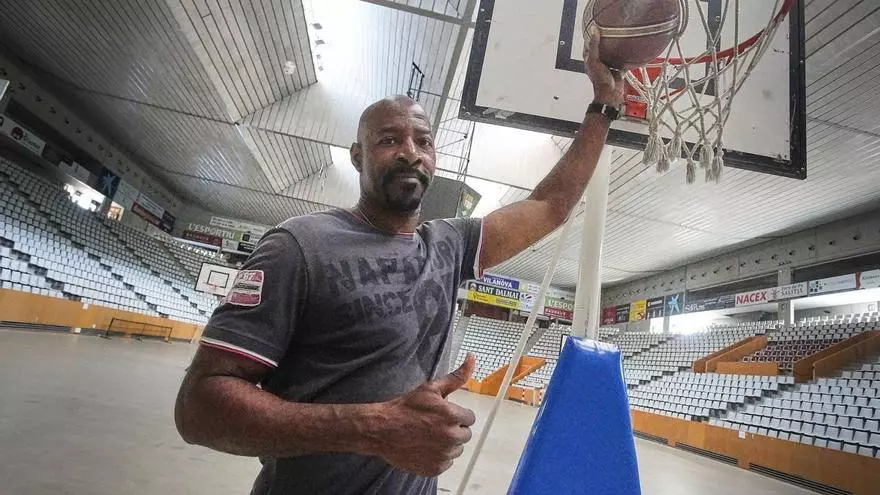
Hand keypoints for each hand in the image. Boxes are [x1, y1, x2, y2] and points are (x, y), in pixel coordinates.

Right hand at [367, 354, 476, 476]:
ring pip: (456, 449)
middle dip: (454, 429)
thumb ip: (456, 377)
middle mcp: (451, 437)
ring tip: (428, 436)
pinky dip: (438, 457)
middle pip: (465, 435)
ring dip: (447, 444)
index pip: (469, 418)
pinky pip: (446, 462)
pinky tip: (424, 447)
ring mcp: (443, 455)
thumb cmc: (405, 408)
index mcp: (453, 416)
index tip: (443, 414)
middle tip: (434, 424)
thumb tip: (472, 359)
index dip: (456, 415)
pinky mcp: (435, 468)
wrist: (382, 429)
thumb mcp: (431, 388)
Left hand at [584, 25, 623, 106]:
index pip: (589, 45)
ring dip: (615, 48)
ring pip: (612, 54)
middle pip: (601, 48)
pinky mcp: (617, 70)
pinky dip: (626, 57)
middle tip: (610, 30)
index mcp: (590, 60)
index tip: (596, 27)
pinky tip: (630, 51)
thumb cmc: (600, 80)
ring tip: (621, 38)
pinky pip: (622, 62)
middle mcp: (599, 62)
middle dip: (605, 41)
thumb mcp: (594, 61)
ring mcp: (608, 66)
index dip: (591, 36)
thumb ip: (594, 46)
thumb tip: (594, 30)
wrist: (611, 93)